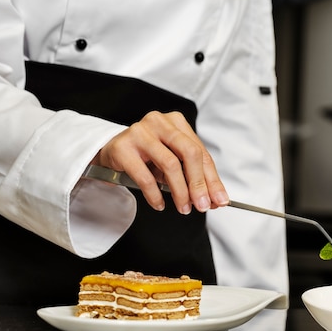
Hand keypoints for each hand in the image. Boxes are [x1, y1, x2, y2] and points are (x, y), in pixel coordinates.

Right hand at [92, 111, 229, 213]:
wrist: (112, 151)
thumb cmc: (146, 156)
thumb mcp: (172, 161)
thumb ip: (192, 176)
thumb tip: (212, 199)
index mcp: (177, 123)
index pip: (201, 152)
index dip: (212, 179)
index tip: (219, 199)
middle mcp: (160, 122)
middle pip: (189, 153)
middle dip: (199, 183)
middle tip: (202, 205)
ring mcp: (140, 132)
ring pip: (170, 164)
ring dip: (180, 191)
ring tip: (183, 207)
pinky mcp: (123, 147)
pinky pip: (145, 176)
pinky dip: (155, 194)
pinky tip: (160, 204)